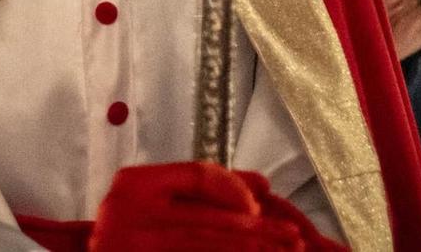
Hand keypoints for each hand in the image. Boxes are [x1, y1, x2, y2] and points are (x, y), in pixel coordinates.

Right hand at [91, 163, 305, 251]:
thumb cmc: (129, 225)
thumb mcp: (153, 196)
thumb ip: (201, 187)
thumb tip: (261, 186)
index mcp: (134, 185)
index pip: (197, 177)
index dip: (236, 190)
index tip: (261, 208)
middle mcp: (131, 215)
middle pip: (208, 221)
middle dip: (257, 232)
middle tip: (291, 237)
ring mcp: (135, 249)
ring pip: (206, 250)